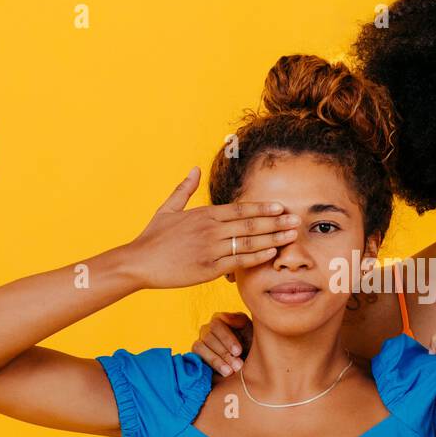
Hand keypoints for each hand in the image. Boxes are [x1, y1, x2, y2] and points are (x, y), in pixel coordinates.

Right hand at [124, 167, 300, 288]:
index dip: (263, 208)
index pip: (240, 209)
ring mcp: (210, 249)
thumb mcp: (167, 209)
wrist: (138, 262)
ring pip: (249, 242)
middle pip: (250, 224)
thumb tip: (194, 168)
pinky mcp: (208, 268)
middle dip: (276, 222)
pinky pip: (238, 261)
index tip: (281, 207)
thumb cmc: (153, 237)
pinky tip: (272, 253)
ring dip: (273, 238)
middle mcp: (210, 229)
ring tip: (292, 235)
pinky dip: (257, 257)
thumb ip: (184, 189)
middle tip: (297, 220)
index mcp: (204, 214)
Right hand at [192, 311, 252, 375]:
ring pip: (200, 347)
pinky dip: (210, 365)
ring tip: (229, 372)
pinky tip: (222, 373)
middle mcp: (207, 328)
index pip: (217, 325)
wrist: (250, 360)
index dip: (227, 339)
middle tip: (237, 365)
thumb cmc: (251, 342)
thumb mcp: (249, 329)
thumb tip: (224, 317)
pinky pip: (196, 357)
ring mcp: (200, 341)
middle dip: (224, 353)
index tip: (238, 352)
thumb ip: (239, 320)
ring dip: (216, 361)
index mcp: (219, 319)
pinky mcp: (196, 355)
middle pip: (209, 337)